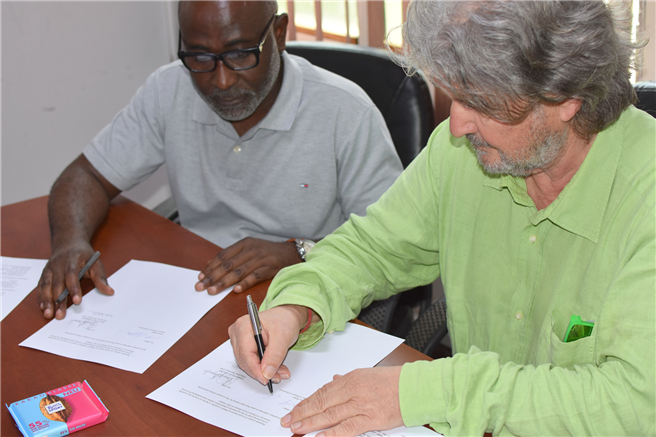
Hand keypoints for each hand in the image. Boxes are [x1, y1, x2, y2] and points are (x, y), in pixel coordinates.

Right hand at [38, 243, 113, 318]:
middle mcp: (58, 264)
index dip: (74, 288)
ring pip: (46, 286)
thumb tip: (109, 291)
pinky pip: (40, 286)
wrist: (68, 243)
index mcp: (72, 259)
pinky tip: (43, 307)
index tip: (77, 301)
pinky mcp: (44, 273)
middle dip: (58, 301)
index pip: (71, 275)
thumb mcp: (95, 262)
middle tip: (60, 315)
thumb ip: (100, 277)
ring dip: (46, 301)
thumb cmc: (83, 254)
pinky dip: (41, 297)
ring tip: (48, 314)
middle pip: (57, 284)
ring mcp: (49, 269)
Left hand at [195, 238, 300, 293]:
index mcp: (244, 244)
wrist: (290, 252)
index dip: (210, 267)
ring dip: (224, 283)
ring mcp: (260, 259)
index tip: (200, 277)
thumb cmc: (267, 252)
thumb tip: (212, 266)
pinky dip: (244, 283)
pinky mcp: (269, 268)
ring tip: (213, 291)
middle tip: (201, 287)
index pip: (223, 256)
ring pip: (238, 272)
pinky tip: (235, 290)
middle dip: (212, 277)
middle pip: (228, 265)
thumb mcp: (250, 248)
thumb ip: (233, 255)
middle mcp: (251, 250)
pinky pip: (254, 277)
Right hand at [228, 305, 308, 385]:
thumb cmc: (284, 320)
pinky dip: (263, 367)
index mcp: (243, 326)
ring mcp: (239, 340)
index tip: (266, 379)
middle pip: (245, 360)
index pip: (245, 354)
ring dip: (264, 371)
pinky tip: (275, 368)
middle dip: (261, 371)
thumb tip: (266, 373)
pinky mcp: (244, 346)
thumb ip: (274, 356)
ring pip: (248, 363)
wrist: (286, 316)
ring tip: (279, 372)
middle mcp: (238, 333)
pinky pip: (251, 361)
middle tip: (277, 377)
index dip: (255, 369)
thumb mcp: (283, 338)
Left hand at [280, 366, 403, 436]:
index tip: (294, 410)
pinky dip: (331, 433)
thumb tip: (332, 382)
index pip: (322, 392)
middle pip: (322, 403)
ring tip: (296, 429)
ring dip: (311, 423)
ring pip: (330, 415)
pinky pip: (347, 428)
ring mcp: (361, 405)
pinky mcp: (371, 419)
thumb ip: (347, 380)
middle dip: (302, 413)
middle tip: (288, 421)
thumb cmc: (394, 381)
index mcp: (351, 378)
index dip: (306, 402)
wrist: (415, 387)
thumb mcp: (367, 374)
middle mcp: (353, 390)